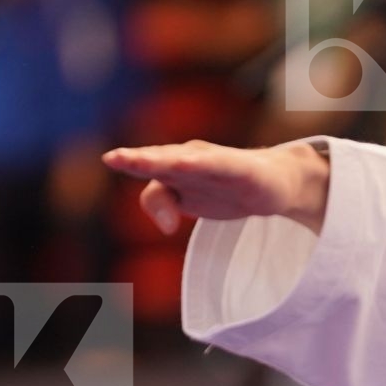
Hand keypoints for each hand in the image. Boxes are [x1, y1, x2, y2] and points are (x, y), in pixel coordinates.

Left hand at [103, 139, 329, 235]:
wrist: (275, 181)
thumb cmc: (223, 186)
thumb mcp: (185, 199)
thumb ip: (161, 204)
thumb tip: (165, 227)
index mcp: (174, 166)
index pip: (149, 167)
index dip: (129, 162)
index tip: (109, 159)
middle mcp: (192, 158)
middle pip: (162, 159)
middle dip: (139, 159)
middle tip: (114, 158)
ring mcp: (217, 162)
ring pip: (188, 161)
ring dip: (167, 160)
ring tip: (144, 161)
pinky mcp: (243, 169)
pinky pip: (222, 165)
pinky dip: (205, 164)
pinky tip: (191, 162)